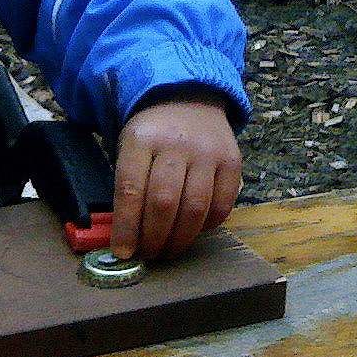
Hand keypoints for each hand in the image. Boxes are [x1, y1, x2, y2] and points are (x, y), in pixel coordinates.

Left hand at [110, 99, 240, 259]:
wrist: (188, 101)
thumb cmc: (152, 135)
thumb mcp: (129, 149)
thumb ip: (127, 187)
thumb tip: (126, 238)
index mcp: (141, 141)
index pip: (130, 190)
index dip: (126, 226)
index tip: (123, 252)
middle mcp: (176, 144)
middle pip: (163, 202)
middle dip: (153, 237)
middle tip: (148, 255)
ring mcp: (207, 152)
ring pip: (194, 207)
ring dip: (179, 238)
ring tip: (168, 251)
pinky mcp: (232, 161)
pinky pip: (222, 204)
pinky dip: (207, 226)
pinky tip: (193, 232)